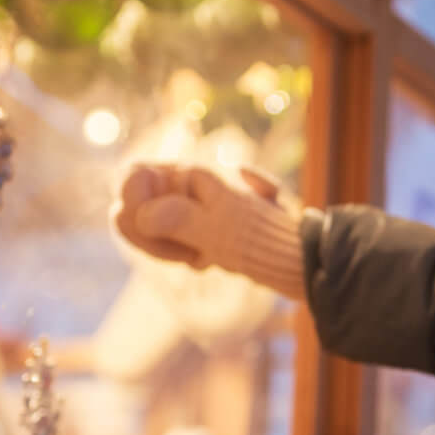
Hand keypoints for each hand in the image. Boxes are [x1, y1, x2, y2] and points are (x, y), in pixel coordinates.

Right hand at [111, 162, 306, 300]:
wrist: (302, 260)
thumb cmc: (262, 242)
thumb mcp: (219, 231)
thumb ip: (177, 219)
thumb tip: (138, 214)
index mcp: (192, 174)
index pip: (136, 173)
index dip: (133, 203)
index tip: (149, 226)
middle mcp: (190, 184)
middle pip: (140, 203)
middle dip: (151, 235)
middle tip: (185, 254)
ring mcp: (196, 205)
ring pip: (155, 225)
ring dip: (170, 248)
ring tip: (201, 258)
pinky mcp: (203, 226)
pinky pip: (174, 239)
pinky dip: (185, 254)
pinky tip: (207, 261)